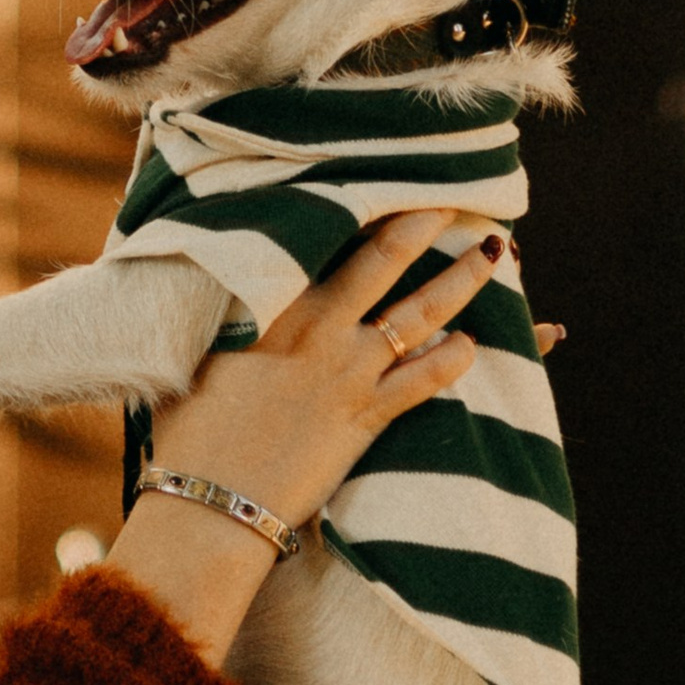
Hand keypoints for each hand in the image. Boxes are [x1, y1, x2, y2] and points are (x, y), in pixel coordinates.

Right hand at [103, 210, 493, 669]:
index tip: (386, 181)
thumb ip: (219, 316)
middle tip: (454, 199)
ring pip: (422, 311)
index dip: (361, 207)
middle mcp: (319, 328)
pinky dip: (455, 358)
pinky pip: (428, 379)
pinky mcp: (368, 417)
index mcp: (272, 304)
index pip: (325, 238)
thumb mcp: (193, 356)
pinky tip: (474, 345)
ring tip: (495, 253)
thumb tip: (213, 282)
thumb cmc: (189, 432)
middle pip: (384, 259)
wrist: (210, 502)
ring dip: (463, 278)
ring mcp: (349, 372)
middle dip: (424, 223)